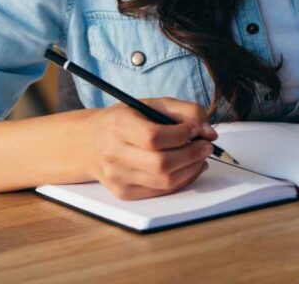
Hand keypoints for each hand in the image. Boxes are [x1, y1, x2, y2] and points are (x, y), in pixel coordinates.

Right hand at [82, 97, 218, 199]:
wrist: (89, 143)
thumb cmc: (127, 119)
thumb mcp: (153, 104)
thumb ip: (186, 111)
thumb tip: (209, 132)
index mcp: (119, 125)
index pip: (154, 137)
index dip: (181, 135)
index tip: (195, 129)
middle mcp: (114, 154)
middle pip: (162, 163)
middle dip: (192, 154)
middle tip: (206, 145)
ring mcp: (117, 177)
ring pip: (165, 181)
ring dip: (192, 168)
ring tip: (200, 155)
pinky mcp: (124, 193)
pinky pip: (161, 191)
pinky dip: (183, 180)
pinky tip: (190, 167)